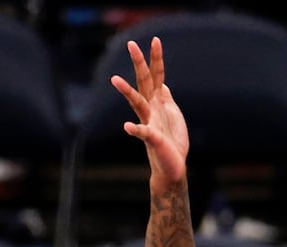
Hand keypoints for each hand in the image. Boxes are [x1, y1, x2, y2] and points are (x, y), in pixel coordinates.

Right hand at [111, 37, 189, 188]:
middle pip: (144, 82)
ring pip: (137, 103)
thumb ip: (166, 98)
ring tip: (114, 80)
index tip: (155, 40)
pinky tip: (126, 127)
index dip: (156, 59)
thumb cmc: (172, 141)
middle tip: (131, 44)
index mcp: (158, 102)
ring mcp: (150, 122)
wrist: (172, 166)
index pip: (156, 76)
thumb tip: (163, 83)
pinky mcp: (152, 139)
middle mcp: (151, 109)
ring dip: (127, 92)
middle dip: (139, 64)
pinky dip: (135, 130)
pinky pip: (142, 133)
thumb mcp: (172, 113)